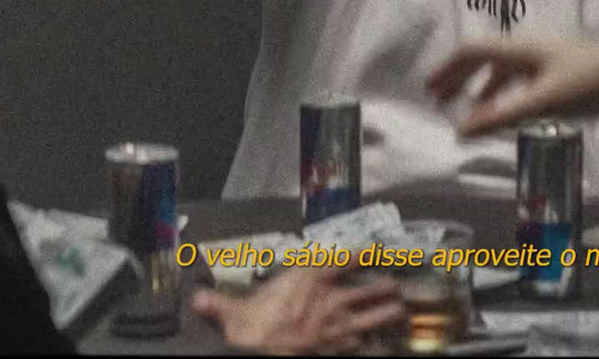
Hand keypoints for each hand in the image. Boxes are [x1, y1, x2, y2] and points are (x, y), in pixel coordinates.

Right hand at [191, 262, 404, 354]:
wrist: (260, 356)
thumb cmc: (251, 331)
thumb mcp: (232, 312)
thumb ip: (217, 303)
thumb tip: (198, 300)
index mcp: (310, 277)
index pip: (350, 258)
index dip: (370, 253)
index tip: (382, 251)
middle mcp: (333, 297)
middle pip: (376, 287)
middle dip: (390, 286)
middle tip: (397, 285)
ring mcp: (342, 325)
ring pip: (381, 315)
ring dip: (392, 312)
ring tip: (400, 309)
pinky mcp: (342, 349)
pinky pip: (368, 344)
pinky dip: (375, 343)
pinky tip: (380, 343)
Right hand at [426, 36, 598, 136]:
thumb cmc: (588, 87)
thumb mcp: (541, 104)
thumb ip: (499, 117)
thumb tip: (460, 131)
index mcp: (520, 47)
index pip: (472, 50)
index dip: (448, 68)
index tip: (430, 90)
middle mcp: (528, 46)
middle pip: (484, 55)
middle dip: (459, 75)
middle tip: (440, 98)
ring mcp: (544, 56)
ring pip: (502, 66)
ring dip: (481, 85)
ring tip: (470, 109)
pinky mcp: (557, 68)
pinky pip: (518, 75)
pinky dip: (503, 90)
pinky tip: (507, 109)